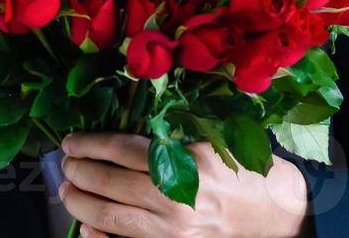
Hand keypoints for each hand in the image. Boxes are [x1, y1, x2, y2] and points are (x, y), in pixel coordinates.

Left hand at [58, 131, 312, 237]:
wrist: (283, 219)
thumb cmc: (251, 174)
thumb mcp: (219, 141)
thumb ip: (178, 133)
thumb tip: (129, 123)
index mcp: (189, 163)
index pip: (123, 149)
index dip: (90, 143)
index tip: (72, 139)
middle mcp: (177, 200)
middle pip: (110, 184)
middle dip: (79, 171)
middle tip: (65, 163)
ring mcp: (174, 233)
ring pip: (110, 218)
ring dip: (81, 203)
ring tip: (68, 190)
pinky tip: (87, 229)